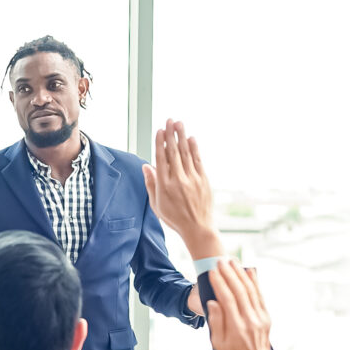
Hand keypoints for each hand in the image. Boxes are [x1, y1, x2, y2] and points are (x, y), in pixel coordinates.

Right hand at [143, 120, 225, 261]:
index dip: (160, 142)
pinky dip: (194, 149)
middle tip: (170, 120)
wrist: (197, 228)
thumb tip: (146, 166)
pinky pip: (198, 161)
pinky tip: (191, 139)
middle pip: (174, 152)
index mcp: (164, 185)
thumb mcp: (156, 204)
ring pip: (186, 153)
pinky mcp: (203, 180)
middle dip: (171, 134)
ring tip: (179, 123)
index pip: (161, 158)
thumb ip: (151, 183)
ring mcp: (192, 179)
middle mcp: (178, 179)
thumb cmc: (174, 218)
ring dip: (182, 137)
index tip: (160, 130)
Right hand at [206, 260, 294, 349]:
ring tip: (232, 262)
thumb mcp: (218, 344)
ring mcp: (261, 319)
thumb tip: (214, 302)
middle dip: (230, 274)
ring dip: (241, 275)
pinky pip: (260, 296)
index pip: (228, 300)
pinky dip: (255, 282)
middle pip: (240, 292)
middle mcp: (251, 321)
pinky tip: (249, 271)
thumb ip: (216, 322)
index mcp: (237, 328)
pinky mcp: (266, 318)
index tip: (213, 272)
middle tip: (220, 261)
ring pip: (251, 291)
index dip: (220, 284)